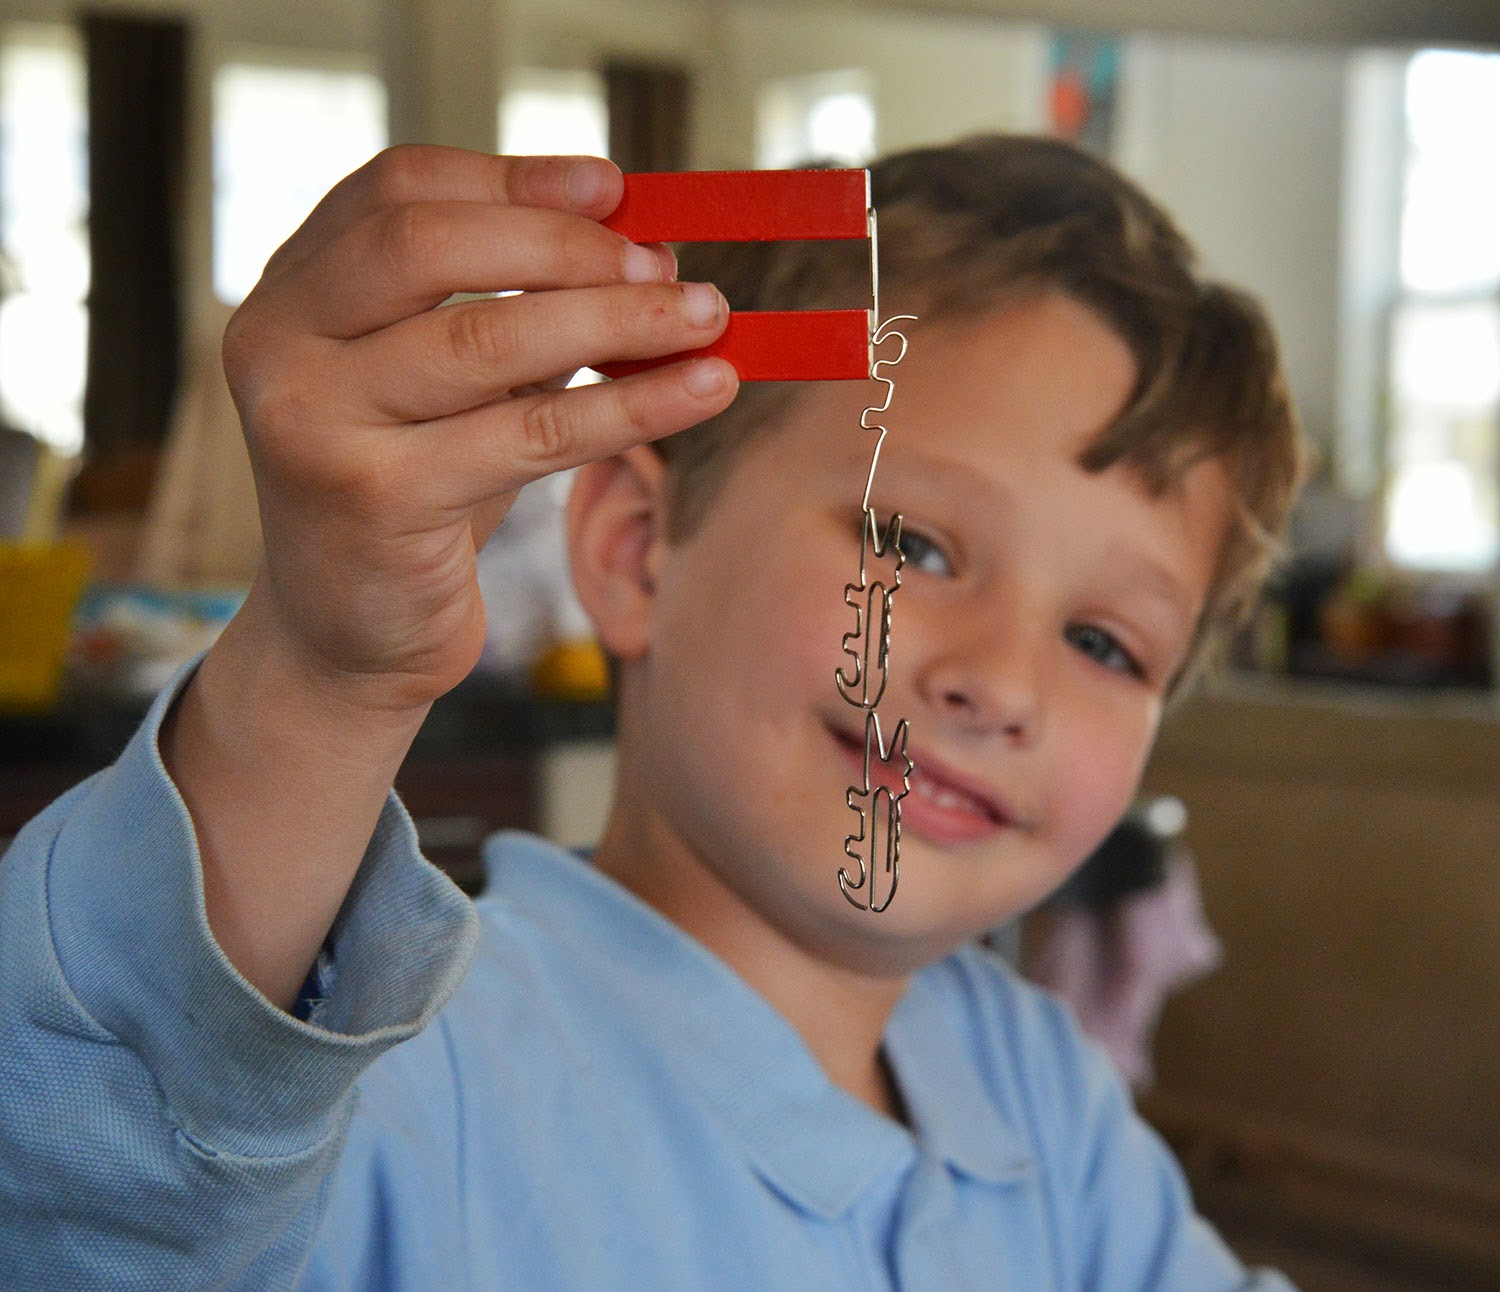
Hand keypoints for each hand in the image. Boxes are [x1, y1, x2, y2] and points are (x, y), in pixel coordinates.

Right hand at [222, 145, 736, 713]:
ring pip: (485, 341)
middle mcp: (278, 342)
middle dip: (566, 246)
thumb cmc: (415, 496)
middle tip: (667, 267)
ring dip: (617, 320)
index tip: (612, 186)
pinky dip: (628, 407)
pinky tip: (701, 389)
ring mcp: (312, 420)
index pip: (399, 189)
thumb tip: (649, 256)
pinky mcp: (371, 496)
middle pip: (428, 247)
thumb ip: (520, 312)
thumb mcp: (453, 389)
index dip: (513, 177)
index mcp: (293, 291)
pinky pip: (527, 433)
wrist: (350, 634)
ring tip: (708, 320)